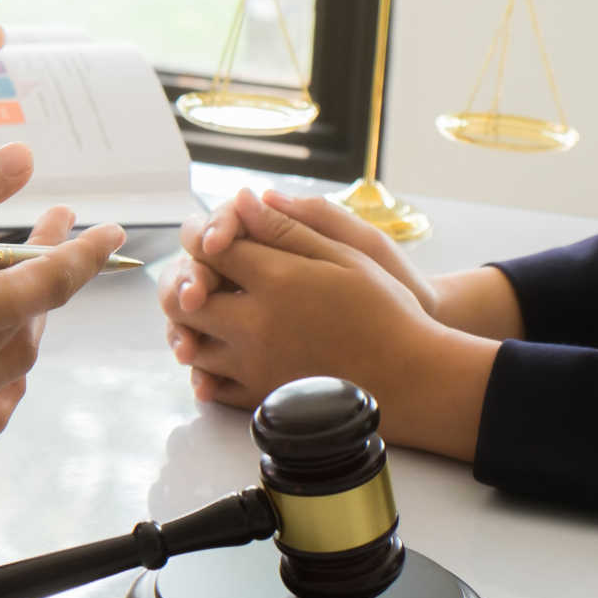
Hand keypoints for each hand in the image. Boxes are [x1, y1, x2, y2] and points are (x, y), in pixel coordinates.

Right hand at [0, 142, 125, 444]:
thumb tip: (23, 161)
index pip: (50, 285)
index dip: (85, 255)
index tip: (111, 231)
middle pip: (32, 320)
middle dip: (47, 271)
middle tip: (43, 229)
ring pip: (14, 366)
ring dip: (28, 321)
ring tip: (19, 283)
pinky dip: (3, 383)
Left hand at [160, 188, 498, 460]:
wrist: (412, 377)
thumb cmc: (385, 310)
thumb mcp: (344, 254)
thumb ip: (286, 228)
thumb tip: (241, 200)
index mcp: (275, 280)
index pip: (207, 247)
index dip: (201, 234)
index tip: (212, 234)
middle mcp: (254, 324)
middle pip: (184, 297)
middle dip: (186, 280)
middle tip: (203, 273)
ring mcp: (253, 365)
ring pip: (190, 341)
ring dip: (192, 323)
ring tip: (212, 310)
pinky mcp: (260, 396)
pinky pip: (210, 382)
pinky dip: (206, 364)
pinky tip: (222, 348)